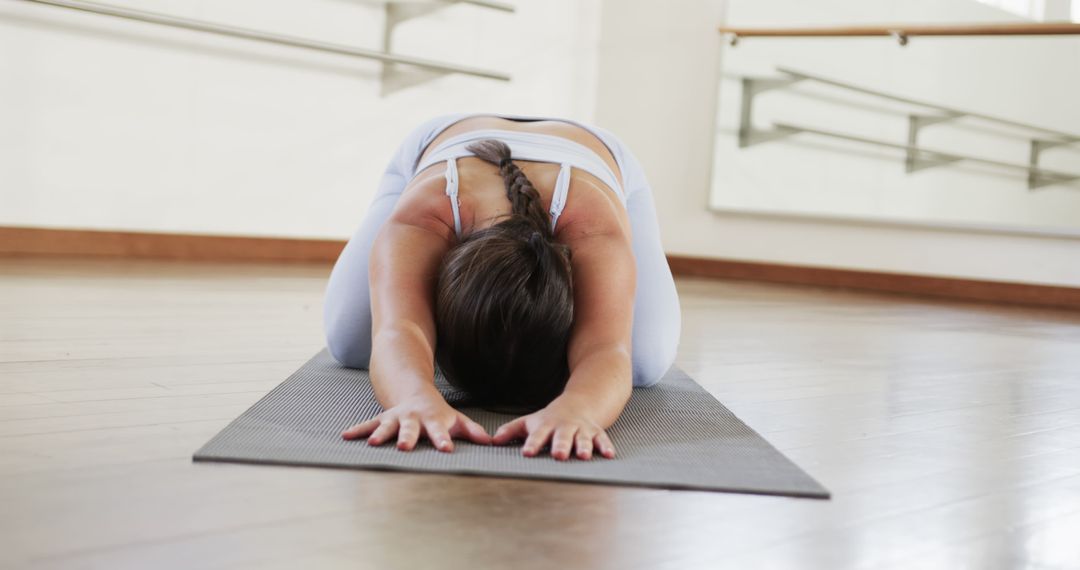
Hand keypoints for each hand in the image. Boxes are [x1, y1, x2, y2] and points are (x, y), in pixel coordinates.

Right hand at [341, 394, 491, 451]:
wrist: (414, 390)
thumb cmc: (439, 413)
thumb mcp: (456, 420)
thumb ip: (472, 431)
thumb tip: (492, 442)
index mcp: (432, 420)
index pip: (439, 432)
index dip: (442, 441)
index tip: (446, 450)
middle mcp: (413, 419)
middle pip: (410, 429)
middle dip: (407, 437)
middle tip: (403, 447)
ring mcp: (396, 418)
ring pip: (386, 426)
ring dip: (379, 434)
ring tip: (371, 443)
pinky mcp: (382, 419)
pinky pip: (368, 424)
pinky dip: (357, 430)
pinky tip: (345, 436)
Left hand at [492, 397, 614, 460]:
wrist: (579, 403)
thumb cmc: (549, 419)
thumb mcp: (530, 422)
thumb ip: (511, 430)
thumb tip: (492, 441)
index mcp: (547, 426)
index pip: (537, 435)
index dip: (533, 443)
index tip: (527, 452)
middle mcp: (564, 428)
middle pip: (562, 437)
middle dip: (560, 445)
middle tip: (558, 455)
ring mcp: (581, 429)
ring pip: (583, 438)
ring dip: (584, 446)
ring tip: (584, 456)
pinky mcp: (596, 432)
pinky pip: (602, 439)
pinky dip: (605, 446)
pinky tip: (609, 455)